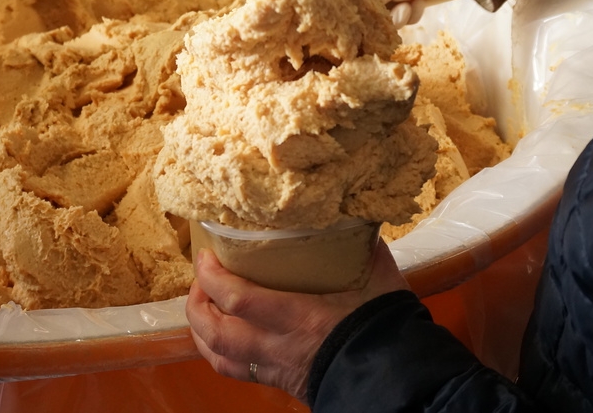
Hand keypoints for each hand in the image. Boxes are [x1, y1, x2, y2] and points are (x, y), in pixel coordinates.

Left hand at [187, 242, 409, 399]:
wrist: (395, 379)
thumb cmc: (384, 326)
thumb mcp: (379, 278)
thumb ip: (363, 245)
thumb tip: (356, 211)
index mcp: (298, 318)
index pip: (237, 300)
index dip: (211, 277)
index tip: (205, 254)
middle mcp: (277, 346)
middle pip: (216, 332)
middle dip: (197, 303)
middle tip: (201, 278)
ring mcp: (274, 368)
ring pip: (218, 356)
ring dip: (201, 329)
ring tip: (203, 304)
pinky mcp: (278, 382)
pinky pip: (235, 372)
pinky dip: (217, 352)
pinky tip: (219, 337)